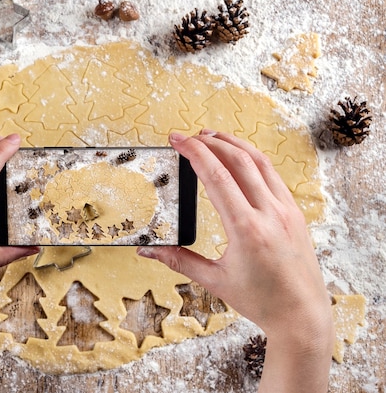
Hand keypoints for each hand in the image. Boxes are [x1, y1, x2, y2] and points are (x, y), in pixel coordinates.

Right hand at [138, 130, 333, 391]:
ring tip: (211, 136)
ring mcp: (286, 210)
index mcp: (246, 229)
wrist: (301, 314)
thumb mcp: (214, 281)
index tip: (178, 140)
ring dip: (233, 143)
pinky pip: (272, 174)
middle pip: (238, 161)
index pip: (216, 177)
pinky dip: (252, 158)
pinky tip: (239, 157)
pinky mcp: (294, 211)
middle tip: (187, 136)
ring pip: (259, 161)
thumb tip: (147, 251)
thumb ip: (178, 261)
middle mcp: (269, 213)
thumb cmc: (260, 300)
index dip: (194, 153)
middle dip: (210, 142)